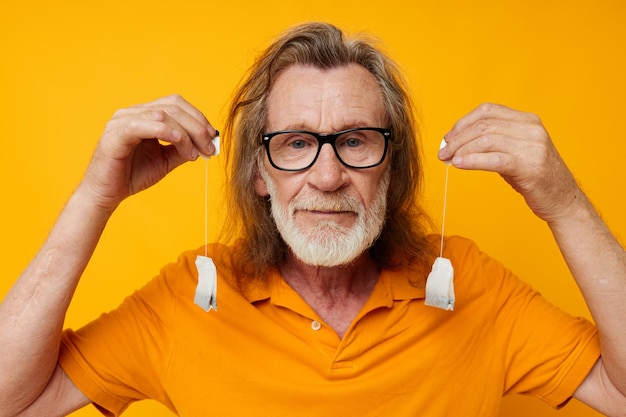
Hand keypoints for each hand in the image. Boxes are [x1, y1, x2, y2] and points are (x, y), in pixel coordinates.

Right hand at [79, 95, 217, 210]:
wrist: (106, 194)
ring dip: (185, 133)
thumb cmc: (133, 175)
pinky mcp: (115, 134)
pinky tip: (180, 144)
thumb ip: (184, 148)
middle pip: (173, 106)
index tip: (212, 138)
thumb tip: (206, 143)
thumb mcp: (166, 160)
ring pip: (162, 114)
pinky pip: (144, 124)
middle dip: (197, 126)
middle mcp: (133, 113)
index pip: (176, 104)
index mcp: (145, 115)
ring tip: (195, 153)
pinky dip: (166, 131)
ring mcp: (122, 120)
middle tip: (209, 147)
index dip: (198, 118)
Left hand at [438, 103, 580, 223]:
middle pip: (483, 125)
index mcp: (528, 120)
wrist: (563, 200)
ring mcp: (532, 146)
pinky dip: (472, 160)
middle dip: (457, 139)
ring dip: (461, 150)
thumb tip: (456, 144)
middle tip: (443, 152)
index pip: (488, 110)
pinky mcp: (529, 165)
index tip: (448, 138)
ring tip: (447, 160)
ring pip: (486, 139)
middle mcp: (531, 129)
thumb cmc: (534, 177)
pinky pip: (494, 159)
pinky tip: (459, 165)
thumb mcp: (514, 151)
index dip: (463, 123)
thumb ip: (492, 143)